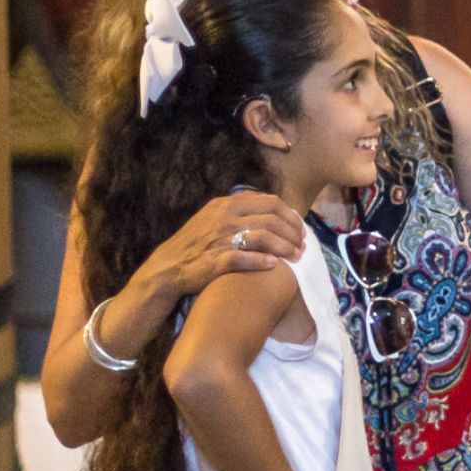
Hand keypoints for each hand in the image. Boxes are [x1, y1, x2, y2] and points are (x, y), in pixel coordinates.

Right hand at [149, 193, 309, 297]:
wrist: (168, 267)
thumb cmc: (197, 242)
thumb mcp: (215, 216)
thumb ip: (241, 209)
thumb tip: (274, 206)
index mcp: (227, 204)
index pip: (270, 202)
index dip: (290, 215)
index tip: (300, 228)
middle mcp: (224, 218)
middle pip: (271, 220)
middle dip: (292, 233)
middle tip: (302, 245)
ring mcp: (218, 239)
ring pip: (262, 237)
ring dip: (284, 247)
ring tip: (296, 257)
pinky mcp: (214, 261)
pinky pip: (243, 258)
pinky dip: (261, 261)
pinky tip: (273, 265)